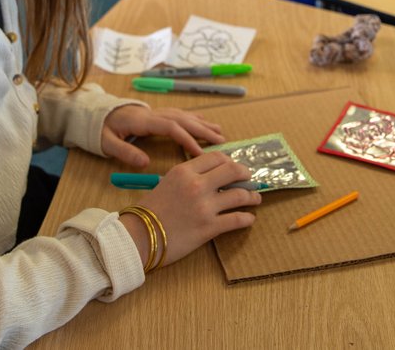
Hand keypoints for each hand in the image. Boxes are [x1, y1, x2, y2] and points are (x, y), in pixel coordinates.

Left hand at [101, 105, 225, 166]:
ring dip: (202, 124)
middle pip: (182, 119)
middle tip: (220, 142)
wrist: (96, 112)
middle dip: (203, 130)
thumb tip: (144, 163)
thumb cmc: (102, 129)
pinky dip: (194, 119)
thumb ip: (124, 152)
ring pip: (183, 115)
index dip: (187, 139)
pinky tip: (204, 124)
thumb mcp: (107, 142)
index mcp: (143, 121)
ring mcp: (156, 112)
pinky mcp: (156, 113)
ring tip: (219, 133)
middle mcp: (153, 114)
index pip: (171, 128)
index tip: (200, 153)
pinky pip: (179, 115)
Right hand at [118, 152, 260, 268]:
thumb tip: (212, 178)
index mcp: (185, 171)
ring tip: (255, 199)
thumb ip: (189, 177)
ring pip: (240, 195)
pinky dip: (247, 218)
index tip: (235, 168)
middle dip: (246, 175)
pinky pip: (237, 219)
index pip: (217, 157)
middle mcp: (197, 185)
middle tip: (250, 180)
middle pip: (233, 171)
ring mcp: (204, 207)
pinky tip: (249, 218)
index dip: (230, 161)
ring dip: (252, 196)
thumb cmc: (150, 211)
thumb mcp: (167, 183)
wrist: (139, 237)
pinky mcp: (209, 228)